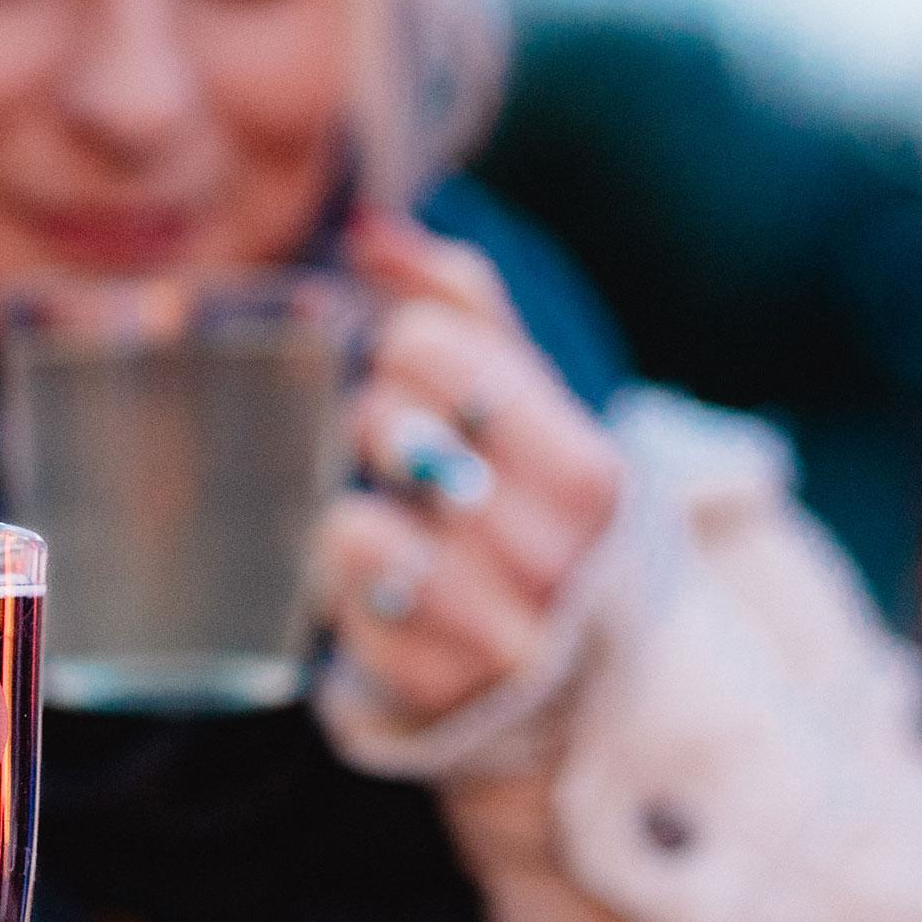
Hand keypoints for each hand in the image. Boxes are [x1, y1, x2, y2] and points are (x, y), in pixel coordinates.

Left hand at [317, 215, 625, 726]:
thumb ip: (458, 300)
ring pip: (344, 525)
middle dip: (378, 430)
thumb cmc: (544, 507)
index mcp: (587, 472)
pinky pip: (333, 605)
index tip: (427, 389)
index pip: (424, 347)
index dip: (400, 354)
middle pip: (380, 423)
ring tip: (403, 526)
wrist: (588, 674)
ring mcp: (492, 639)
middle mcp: (549, 560)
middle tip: (416, 465)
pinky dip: (346, 589)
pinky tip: (393, 593)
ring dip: (355, 512)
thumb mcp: (533, 396)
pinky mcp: (431, 695)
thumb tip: (366, 227)